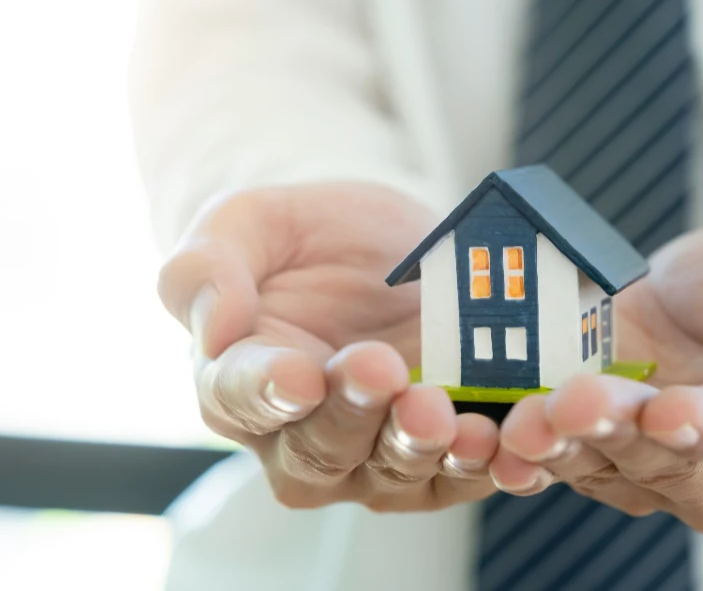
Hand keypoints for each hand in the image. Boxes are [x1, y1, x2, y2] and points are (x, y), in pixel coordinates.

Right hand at [158, 183, 499, 510]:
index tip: (297, 375)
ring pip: (390, 472)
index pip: (239, 398)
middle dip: (353, 414)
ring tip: (440, 411)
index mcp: (239, 381)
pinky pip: (460, 476)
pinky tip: (495, 441)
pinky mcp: (439, 457)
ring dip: (417, 447)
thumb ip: (207, 268)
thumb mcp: (244, 225)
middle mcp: (298, 437)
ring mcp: (371, 456)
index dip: (266, 392)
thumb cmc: (301, 240)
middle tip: (381, 368)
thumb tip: (215, 327)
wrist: (384, 247)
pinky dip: (480, 466)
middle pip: (319, 449)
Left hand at [489, 213, 702, 534]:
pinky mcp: (598, 454)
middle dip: (619, 430)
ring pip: (605, 465)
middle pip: (670, 456)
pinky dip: (525, 451)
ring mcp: (659, 471)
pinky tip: (493, 436)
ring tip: (524, 419)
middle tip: (574, 401)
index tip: (673, 409)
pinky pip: (560, 461)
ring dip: (561, 445)